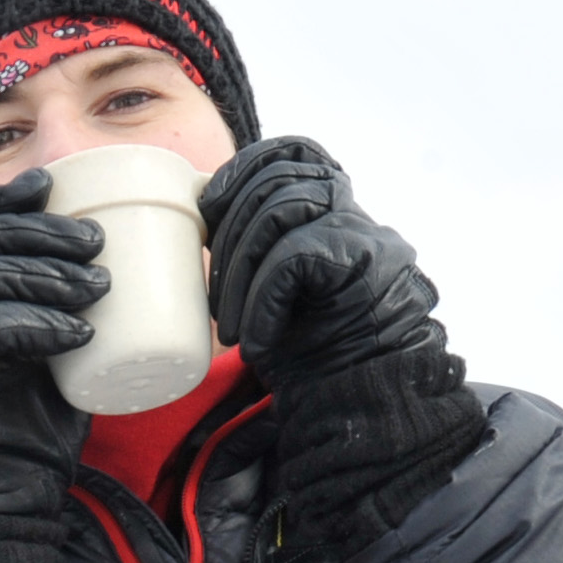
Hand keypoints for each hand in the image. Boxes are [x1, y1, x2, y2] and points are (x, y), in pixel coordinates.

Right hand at [0, 169, 104, 562]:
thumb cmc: (26, 444)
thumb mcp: (55, 365)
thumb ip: (68, 318)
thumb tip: (138, 271)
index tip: (52, 185)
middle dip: (30, 230)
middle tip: (96, 241)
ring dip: (34, 271)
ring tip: (96, 285)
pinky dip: (24, 323)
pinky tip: (73, 332)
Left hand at [201, 137, 446, 388]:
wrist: (363, 410)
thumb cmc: (315, 357)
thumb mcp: (278, 293)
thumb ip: (259, 249)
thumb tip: (198, 215)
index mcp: (334, 214)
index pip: (294, 153)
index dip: (244, 166)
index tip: (207, 205)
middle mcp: (354, 216)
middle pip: (279, 176)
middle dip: (229, 228)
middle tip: (214, 296)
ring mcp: (364, 238)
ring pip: (282, 210)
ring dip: (239, 272)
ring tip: (231, 328)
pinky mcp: (364, 265)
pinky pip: (292, 257)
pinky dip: (261, 301)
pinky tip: (256, 341)